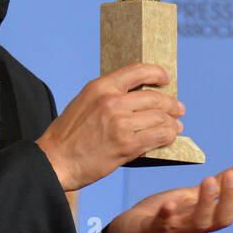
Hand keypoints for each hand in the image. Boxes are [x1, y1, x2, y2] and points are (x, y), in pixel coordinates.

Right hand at [36, 63, 184, 190]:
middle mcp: (112, 102)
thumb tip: (138, 96)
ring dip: (172, 122)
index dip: (157, 73)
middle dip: (171, 103)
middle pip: (155, 97)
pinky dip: (168, 136)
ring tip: (175, 126)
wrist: (55, 161)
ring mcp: (121, 124)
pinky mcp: (127, 145)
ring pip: (160, 117)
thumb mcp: (84, 103)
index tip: (165, 79)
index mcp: (100, 87)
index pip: (138, 71)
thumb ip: (108, 96)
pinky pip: (158, 136)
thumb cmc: (68, 136)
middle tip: (178, 108)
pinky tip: (169, 137)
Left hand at [100, 166, 232, 232]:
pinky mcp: (153, 230)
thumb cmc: (164, 213)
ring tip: (209, 180)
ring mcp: (175, 230)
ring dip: (206, 202)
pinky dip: (168, 215)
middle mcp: (195, 228)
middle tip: (231, 175)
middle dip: (230, 197)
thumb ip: (214, 187)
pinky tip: (171, 202)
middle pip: (221, 220)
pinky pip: (162, 226)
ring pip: (198, 223)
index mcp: (206, 219)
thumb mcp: (191, 197)